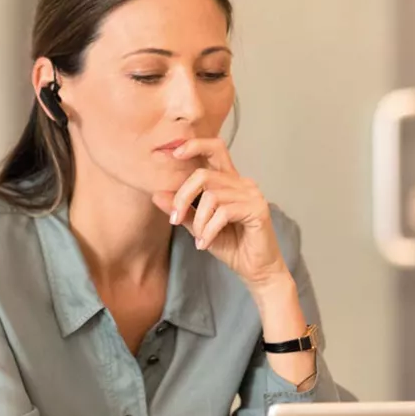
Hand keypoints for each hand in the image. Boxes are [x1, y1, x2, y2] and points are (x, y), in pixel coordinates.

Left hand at [152, 138, 288, 290]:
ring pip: (212, 196)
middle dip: (183, 197)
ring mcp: (252, 194)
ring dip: (198, 221)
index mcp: (229, 181)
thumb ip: (182, 209)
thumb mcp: (199, 226)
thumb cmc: (231, 245)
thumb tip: (156, 194)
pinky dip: (209, 230)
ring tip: (199, 239)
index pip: (215, 149)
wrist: (256, 270)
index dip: (195, 145)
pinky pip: (224, 212)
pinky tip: (204, 244)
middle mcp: (242, 183)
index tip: (174, 154)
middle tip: (174, 219)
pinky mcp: (258, 209)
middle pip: (204, 175)